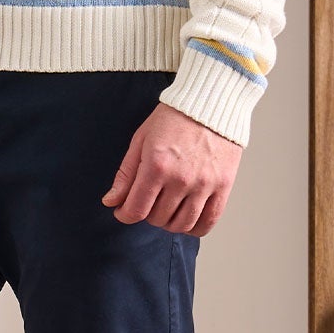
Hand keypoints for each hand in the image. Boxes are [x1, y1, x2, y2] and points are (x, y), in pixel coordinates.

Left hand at [102, 102, 242, 235]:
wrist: (210, 103)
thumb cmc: (173, 118)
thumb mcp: (141, 140)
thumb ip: (125, 174)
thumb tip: (110, 202)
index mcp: (157, 165)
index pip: (136, 210)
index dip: (124, 215)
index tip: (123, 211)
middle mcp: (181, 179)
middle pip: (157, 219)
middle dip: (146, 214)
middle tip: (147, 201)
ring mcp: (204, 184)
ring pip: (181, 225)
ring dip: (168, 223)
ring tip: (166, 209)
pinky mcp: (223, 186)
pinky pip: (208, 222)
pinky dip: (195, 229)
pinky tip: (187, 219)